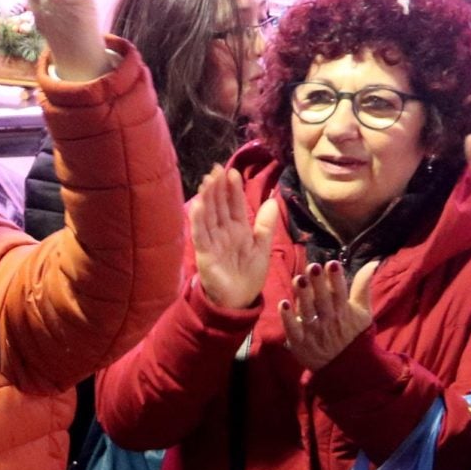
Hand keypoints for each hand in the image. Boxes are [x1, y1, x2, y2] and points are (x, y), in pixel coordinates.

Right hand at [188, 164, 280, 309]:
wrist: (239, 300)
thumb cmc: (249, 274)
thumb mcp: (263, 246)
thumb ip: (266, 225)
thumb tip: (272, 200)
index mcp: (239, 230)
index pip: (235, 205)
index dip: (233, 189)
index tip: (232, 172)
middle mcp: (224, 233)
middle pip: (220, 206)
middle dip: (218, 188)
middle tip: (216, 169)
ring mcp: (213, 242)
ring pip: (209, 216)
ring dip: (207, 198)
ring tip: (207, 181)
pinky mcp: (205, 253)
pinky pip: (201, 234)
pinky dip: (198, 221)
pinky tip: (197, 205)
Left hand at [280, 258, 376, 371]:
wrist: (346, 366)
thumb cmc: (354, 334)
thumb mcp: (363, 312)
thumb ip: (363, 287)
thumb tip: (372, 263)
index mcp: (345, 311)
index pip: (341, 292)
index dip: (336, 278)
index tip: (332, 263)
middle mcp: (330, 319)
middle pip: (323, 299)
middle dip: (318, 283)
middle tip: (312, 266)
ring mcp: (314, 331)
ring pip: (308, 311)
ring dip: (303, 296)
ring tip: (298, 279)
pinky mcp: (300, 342)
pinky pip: (293, 329)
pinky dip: (288, 318)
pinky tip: (283, 304)